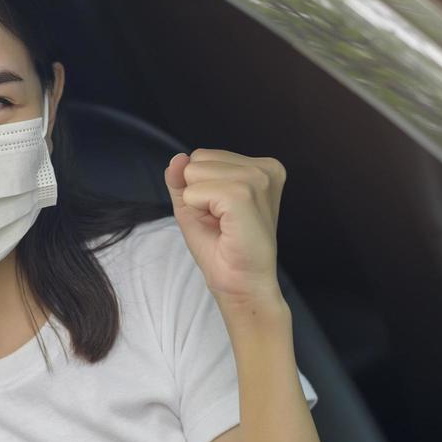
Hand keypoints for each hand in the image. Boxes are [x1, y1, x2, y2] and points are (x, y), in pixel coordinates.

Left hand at [165, 148, 286, 312]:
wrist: (241, 285)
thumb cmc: (224, 250)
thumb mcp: (195, 206)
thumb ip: (183, 180)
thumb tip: (176, 158)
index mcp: (261, 167)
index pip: (203, 155)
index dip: (201, 188)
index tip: (223, 214)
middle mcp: (265, 168)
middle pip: (198, 158)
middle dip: (199, 192)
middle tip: (222, 222)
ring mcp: (257, 179)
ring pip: (194, 171)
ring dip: (199, 203)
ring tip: (224, 225)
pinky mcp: (244, 194)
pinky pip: (196, 190)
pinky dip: (198, 211)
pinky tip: (223, 228)